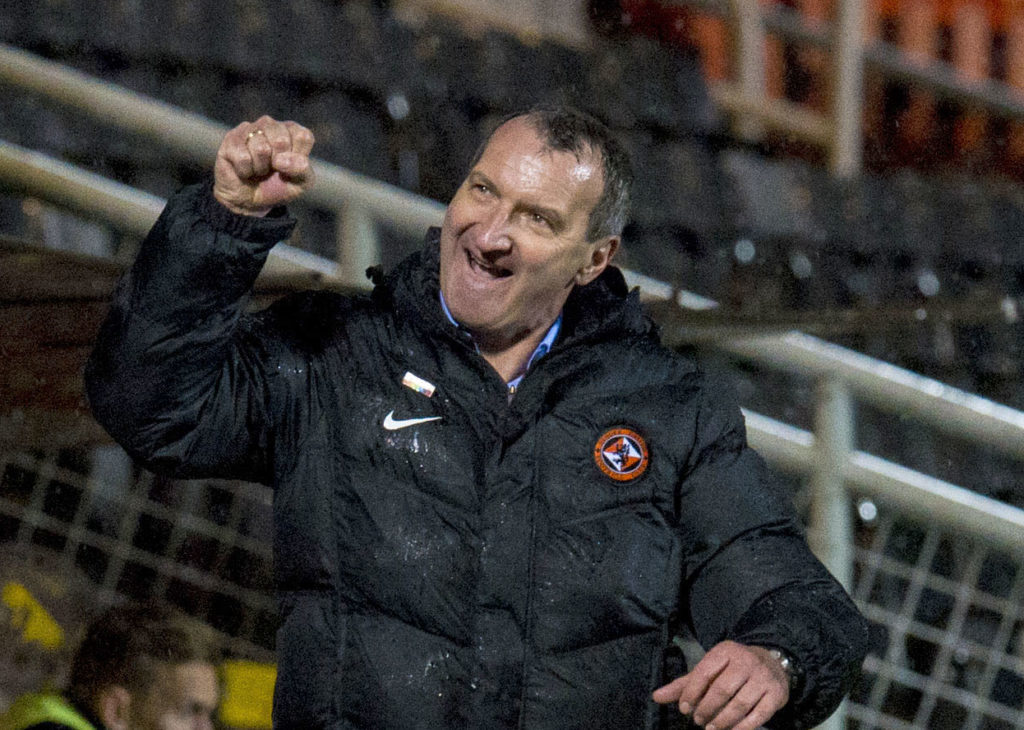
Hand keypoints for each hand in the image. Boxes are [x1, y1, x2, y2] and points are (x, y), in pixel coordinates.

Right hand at [213, 115, 314, 215]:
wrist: (250, 201)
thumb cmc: (278, 186)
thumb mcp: (300, 183)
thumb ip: (302, 169)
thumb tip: (284, 160)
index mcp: (292, 131)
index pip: (303, 137)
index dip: (298, 159)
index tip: (290, 167)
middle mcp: (270, 125)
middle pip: (281, 141)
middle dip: (278, 164)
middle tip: (272, 169)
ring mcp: (249, 129)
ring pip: (261, 149)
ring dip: (260, 168)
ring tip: (257, 169)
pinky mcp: (231, 140)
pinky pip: (243, 157)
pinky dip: (246, 171)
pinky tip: (245, 170)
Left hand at [652, 641, 789, 729]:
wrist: (772, 663)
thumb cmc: (732, 669)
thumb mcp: (709, 669)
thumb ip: (685, 684)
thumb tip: (656, 697)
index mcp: (725, 651)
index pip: (704, 672)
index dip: (691, 692)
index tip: (684, 709)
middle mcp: (746, 661)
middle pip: (722, 690)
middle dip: (707, 708)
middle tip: (698, 721)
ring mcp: (763, 678)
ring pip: (739, 704)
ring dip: (722, 720)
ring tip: (711, 728)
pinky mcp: (776, 694)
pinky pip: (758, 715)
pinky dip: (743, 727)